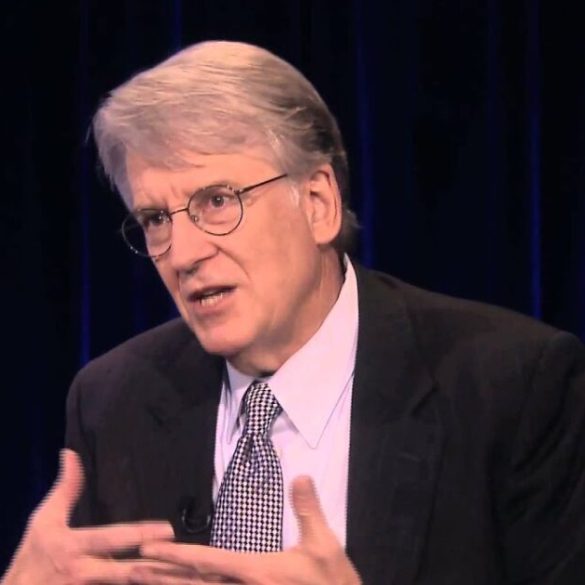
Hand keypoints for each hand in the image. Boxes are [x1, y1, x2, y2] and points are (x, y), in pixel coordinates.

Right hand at [1, 449, 175, 584]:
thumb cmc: (33, 554)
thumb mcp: (45, 519)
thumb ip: (66, 488)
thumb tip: (70, 452)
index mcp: (75, 548)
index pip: (113, 540)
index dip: (141, 534)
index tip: (168, 529)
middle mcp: (85, 573)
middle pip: (129, 571)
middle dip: (158, 564)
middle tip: (187, 556)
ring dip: (156, 581)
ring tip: (186, 577)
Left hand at [138, 476, 361, 583]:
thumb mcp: (325, 546)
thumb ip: (308, 510)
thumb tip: (299, 474)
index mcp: (257, 572)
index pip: (208, 562)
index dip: (175, 556)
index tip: (147, 551)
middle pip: (195, 584)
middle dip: (161, 576)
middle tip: (129, 569)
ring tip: (143, 582)